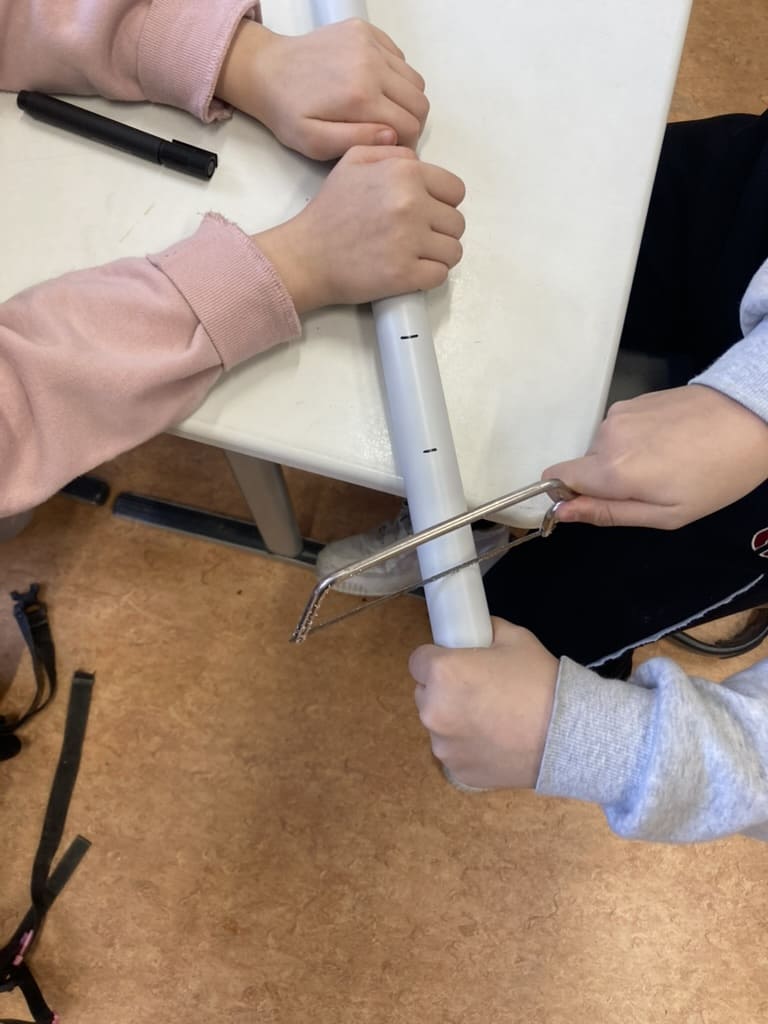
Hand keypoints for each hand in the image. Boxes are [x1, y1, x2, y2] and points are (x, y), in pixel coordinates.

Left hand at [216, 19, 428, 159]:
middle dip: (410, 123)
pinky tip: (371, 87)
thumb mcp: (316, 143)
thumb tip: (393, 136)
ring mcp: (369, 43)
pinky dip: (394, 76)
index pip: (411, 125)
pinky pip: (399, 58)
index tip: (390, 150)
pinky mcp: (365, 31)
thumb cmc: (288, 113)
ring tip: (380, 111)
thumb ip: (357, 142)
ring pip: (414, 79)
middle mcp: (371, 64)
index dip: (406, 144)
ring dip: (404, 100)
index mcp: (361, 96)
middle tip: (389, 133)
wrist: (266, 70)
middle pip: (419, 102)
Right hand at [251, 146, 464, 313]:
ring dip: (437, 255)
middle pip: (456, 223)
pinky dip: (429, 276)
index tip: (424, 214)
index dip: (442, 203)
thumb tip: (419, 161)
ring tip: (414, 255)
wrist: (306, 256)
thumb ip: (391, 153)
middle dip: (439, 231)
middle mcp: (411, 204)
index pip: (455, 190)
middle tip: (415, 237)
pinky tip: (410, 271)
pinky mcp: (405, 274)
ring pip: (453, 251)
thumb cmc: (329, 211)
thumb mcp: (352, 161)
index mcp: (404, 173)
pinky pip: (440, 275)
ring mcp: (410, 241)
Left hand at [410, 618, 557, 790]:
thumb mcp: (514, 637)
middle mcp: (433, 710)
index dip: (437, 659)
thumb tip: (474, 630)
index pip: (417, 660)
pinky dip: (468, 747)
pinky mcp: (457, 771)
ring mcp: (443, 746)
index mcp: (442, 673)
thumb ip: (485, 630)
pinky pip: (455, 752)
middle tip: (478, 690)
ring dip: (454, 720)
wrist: (568, 735)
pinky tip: (497, 741)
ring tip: (492, 718)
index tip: (456, 663)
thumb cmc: (539, 681)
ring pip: (438, 725)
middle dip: (444, 690)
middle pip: (424, 693)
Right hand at [544, 385, 767, 529]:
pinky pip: (620, 428)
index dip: (568, 493)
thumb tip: (562, 510)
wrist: (752, 419)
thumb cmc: (714, 477)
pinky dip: (637, 439)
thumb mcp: (665, 514)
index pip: (555, 477)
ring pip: (604, 447)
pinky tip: (671, 441)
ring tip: (668, 461)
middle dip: (606, 480)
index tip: (599, 502)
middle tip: (652, 486)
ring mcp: (620, 413)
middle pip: (585, 465)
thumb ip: (607, 513)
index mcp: (610, 470)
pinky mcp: (635, 399)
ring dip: (624, 458)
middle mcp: (605, 436)